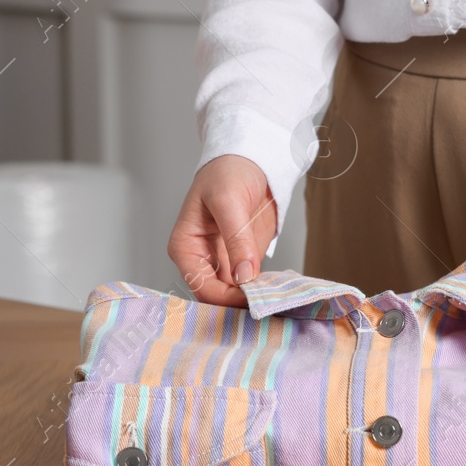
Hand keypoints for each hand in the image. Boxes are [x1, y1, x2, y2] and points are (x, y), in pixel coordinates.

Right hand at [167, 155, 276, 305]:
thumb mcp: (229, 201)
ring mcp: (224, 263)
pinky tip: (279, 291)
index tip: (253, 299)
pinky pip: (251, 286)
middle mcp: (201, 261)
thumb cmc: (228, 172)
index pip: (202, 287)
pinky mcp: (244, 261)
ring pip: (234, 296)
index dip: (226, 298)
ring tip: (276, 301)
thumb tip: (243, 276)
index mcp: (185, 248)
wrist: (252, 159)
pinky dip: (264, 291)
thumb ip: (236, 240)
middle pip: (216, 298)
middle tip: (267, 305)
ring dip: (254, 300)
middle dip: (239, 303)